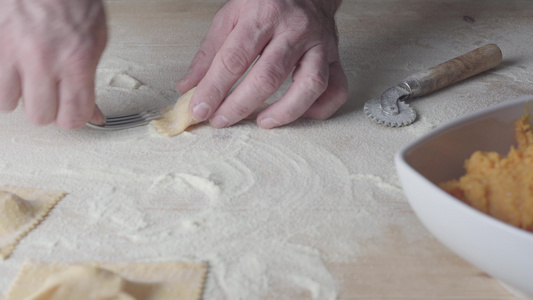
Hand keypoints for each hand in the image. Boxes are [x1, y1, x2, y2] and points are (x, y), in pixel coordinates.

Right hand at [0, 0, 106, 128]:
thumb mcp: (96, 38)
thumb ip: (90, 79)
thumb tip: (92, 114)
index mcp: (76, 59)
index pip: (74, 115)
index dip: (75, 118)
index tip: (74, 113)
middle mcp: (43, 59)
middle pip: (40, 116)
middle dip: (48, 109)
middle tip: (52, 94)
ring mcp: (11, 51)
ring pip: (8, 103)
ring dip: (19, 95)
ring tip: (28, 78)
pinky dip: (2, 80)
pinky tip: (12, 69)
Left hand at [177, 0, 347, 128]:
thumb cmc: (267, 2)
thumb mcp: (231, 15)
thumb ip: (209, 52)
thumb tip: (188, 87)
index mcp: (263, 15)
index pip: (234, 59)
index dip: (214, 89)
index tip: (200, 110)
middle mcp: (295, 30)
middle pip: (269, 76)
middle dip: (240, 105)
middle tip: (221, 121)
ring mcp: (320, 45)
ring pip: (310, 85)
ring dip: (285, 111)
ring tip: (263, 122)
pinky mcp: (335, 58)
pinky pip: (335, 89)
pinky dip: (319, 108)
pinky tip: (299, 113)